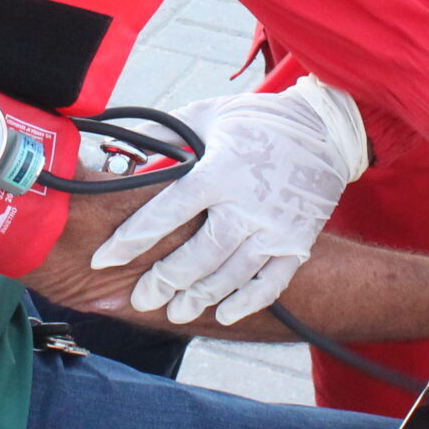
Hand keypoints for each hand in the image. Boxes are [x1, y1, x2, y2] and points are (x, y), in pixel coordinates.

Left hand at [89, 77, 372, 325]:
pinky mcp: (297, 242)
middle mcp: (246, 203)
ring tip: (175, 312)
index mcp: (218, 171)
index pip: (166, 212)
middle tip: (141, 299)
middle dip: (163, 282)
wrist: (324, 129)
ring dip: (199, 298)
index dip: (131, 239)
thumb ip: (162, 134)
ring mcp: (275, 227)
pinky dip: (245, 302)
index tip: (103, 258)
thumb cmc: (257, 120)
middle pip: (197, 256)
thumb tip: (120, 149)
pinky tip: (223, 313)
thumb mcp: (206, 115)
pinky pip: (270, 284)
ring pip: (230, 275)